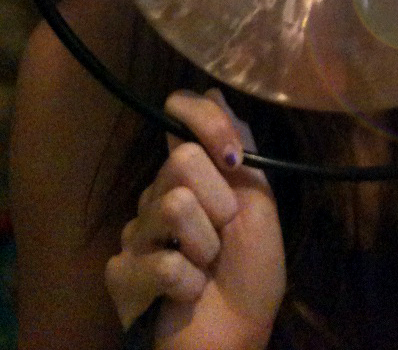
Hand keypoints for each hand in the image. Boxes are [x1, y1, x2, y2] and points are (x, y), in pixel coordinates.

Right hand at [105, 89, 285, 348]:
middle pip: (181, 159)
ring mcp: (135, 232)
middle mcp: (158, 192)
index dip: (204, 120)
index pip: (179, 110)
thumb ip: (237, 145)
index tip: (232, 157)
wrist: (237, 333)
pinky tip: (185, 293)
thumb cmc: (253, 270)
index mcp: (192, 170)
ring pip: (172, 205)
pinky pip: (160, 260)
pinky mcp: (120, 273)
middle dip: (219, 203)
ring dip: (206, 245)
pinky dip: (188, 282)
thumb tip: (213, 89)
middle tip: (224, 236)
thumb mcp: (259, 198)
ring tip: (206, 266)